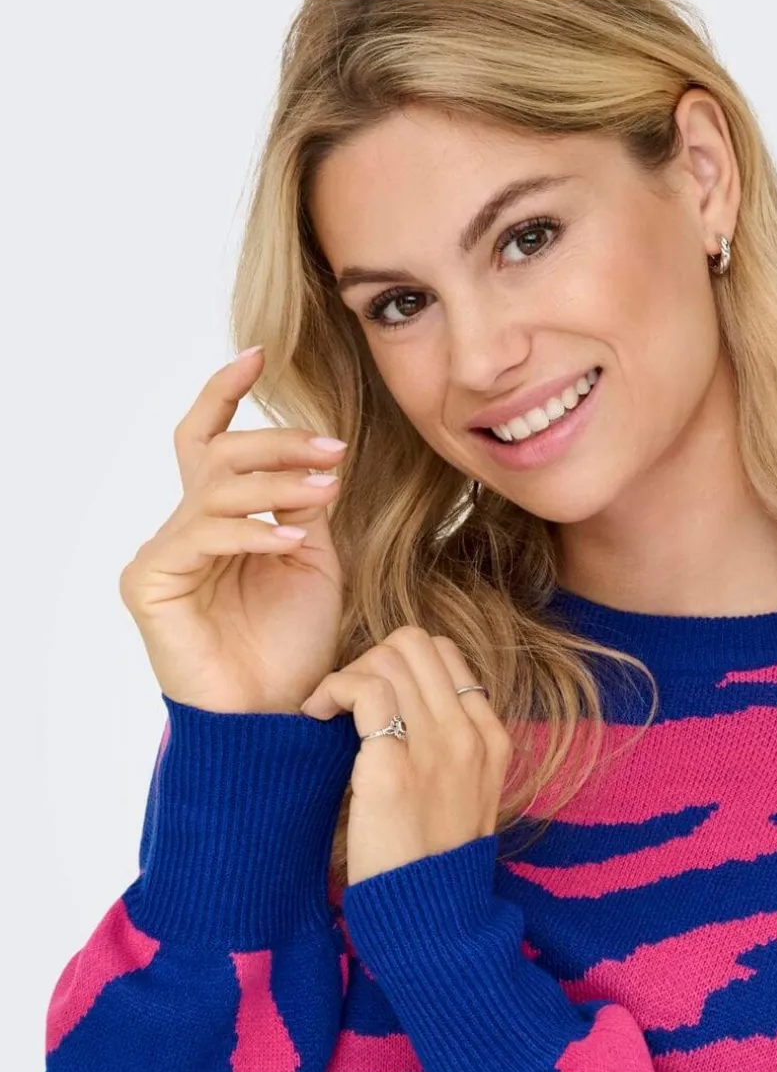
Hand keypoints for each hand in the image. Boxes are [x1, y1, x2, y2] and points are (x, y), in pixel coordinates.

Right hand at [118, 346, 347, 713]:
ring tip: (325, 491)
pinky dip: (251, 532)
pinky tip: (290, 540)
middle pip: (217, 452)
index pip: (210, 439)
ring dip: (275, 482)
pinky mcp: (150, 583)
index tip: (258, 356)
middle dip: (277, 442)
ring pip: (213, 488)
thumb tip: (315, 454)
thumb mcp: (313, 561)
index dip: (226, 393)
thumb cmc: (292, 645)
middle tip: (332, 450)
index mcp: (218, 518)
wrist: (274, 714)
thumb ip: (304, 505)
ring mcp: (162, 554)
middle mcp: (184, 528)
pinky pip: (202, 536)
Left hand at [299, 626, 511, 886]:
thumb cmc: (435, 862)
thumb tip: (406, 711)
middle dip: (369, 659)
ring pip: (388, 658)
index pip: (444, 655)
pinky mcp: (393, 770)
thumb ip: (451, 750)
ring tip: (327, 709)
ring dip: (347, 674)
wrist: (434, 919)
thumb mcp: (468, 798)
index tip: (371, 698)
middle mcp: (469, 736)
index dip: (398, 663)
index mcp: (491, 739)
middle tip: (345, 701)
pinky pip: (364, 690)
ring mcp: (436, 750)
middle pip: (414, 645)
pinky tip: (315, 714)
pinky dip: (331, 689)